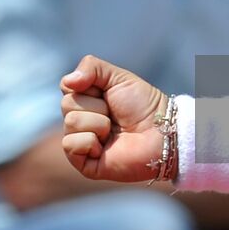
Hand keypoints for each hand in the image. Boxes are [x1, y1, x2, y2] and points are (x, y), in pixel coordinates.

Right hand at [60, 55, 168, 182]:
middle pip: (67, 104)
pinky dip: (90, 142)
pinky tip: (105, 147)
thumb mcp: (118, 76)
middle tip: (115, 114)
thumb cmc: (143, 105)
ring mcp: (81, 141)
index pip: (66, 86)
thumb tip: (68, 82)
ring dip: (99, 123)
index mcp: (85, 99)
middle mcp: (80, 119)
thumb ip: (91, 67)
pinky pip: (69, 145)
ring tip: (114, 131)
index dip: (88, 86)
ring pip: (71, 122)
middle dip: (97, 106)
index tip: (107, 93)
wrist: (162, 132)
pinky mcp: (84, 162)